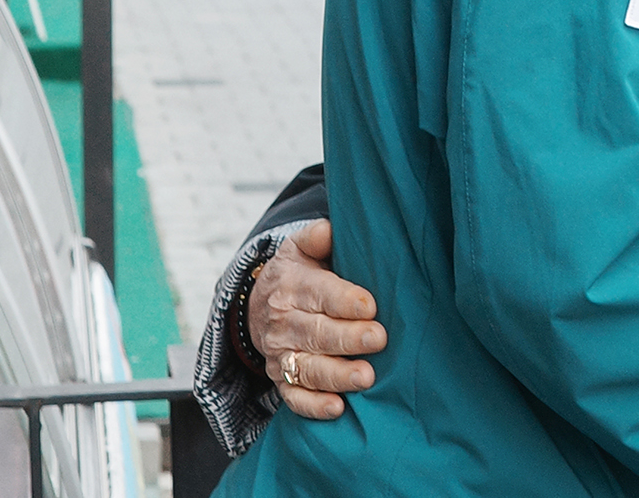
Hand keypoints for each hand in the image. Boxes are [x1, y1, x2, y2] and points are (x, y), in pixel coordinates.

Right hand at [250, 220, 385, 419]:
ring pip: (307, 368)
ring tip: (366, 377)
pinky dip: (313, 405)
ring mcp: (281, 354)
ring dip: (336, 375)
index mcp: (292, 286)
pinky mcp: (281, 379)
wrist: (260, 304)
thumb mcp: (300, 247)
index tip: (370, 306)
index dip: (344, 300)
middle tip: (378, 339)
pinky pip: (294, 397)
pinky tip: (337, 408)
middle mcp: (283, 322)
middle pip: (316, 333)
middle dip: (348, 338)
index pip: (320, 293)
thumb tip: (331, 229)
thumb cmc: (299, 272)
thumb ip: (316, 236)